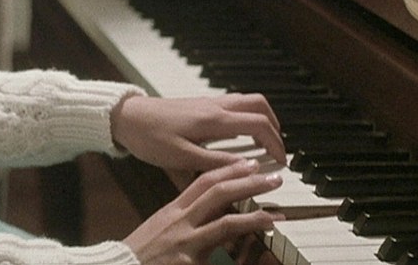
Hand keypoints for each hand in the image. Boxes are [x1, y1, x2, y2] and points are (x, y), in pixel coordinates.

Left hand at [111, 94, 285, 170]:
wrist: (126, 118)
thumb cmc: (149, 138)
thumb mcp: (182, 157)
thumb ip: (216, 162)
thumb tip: (248, 167)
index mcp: (214, 120)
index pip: (259, 125)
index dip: (276, 143)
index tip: (281, 162)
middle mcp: (215, 106)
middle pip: (260, 105)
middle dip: (275, 127)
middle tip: (278, 151)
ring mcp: (208, 102)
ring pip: (248, 102)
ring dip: (262, 119)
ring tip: (263, 144)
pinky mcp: (200, 104)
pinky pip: (234, 105)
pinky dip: (246, 117)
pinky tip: (240, 136)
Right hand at [123, 161, 283, 264]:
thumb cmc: (140, 255)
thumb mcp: (161, 230)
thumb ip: (184, 219)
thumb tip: (210, 212)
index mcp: (173, 211)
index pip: (202, 182)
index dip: (228, 170)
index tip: (248, 163)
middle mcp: (180, 222)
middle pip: (217, 193)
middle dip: (246, 182)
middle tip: (271, 177)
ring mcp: (186, 242)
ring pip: (225, 222)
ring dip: (255, 215)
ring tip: (276, 212)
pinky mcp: (190, 263)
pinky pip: (220, 251)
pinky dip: (240, 247)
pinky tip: (258, 243)